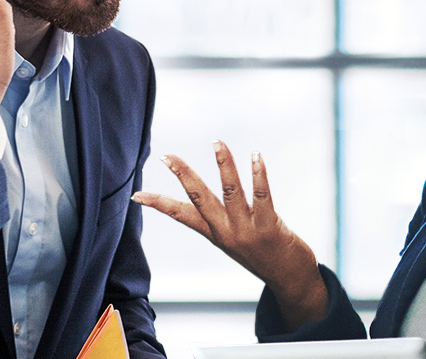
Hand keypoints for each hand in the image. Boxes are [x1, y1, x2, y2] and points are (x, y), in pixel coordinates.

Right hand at [133, 141, 328, 330]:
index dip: (158, 204)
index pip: (181, 215)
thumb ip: (222, 217)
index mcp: (215, 232)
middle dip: (183, 175)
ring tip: (216, 143)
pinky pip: (262, 195)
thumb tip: (208, 198)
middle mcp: (226, 231)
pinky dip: (258, 173)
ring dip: (224, 164)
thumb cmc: (263, 255)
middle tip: (167, 156)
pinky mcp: (269, 226)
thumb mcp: (234, 239)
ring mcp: (246, 229)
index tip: (137, 195)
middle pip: (199, 197)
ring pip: (231, 191)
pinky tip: (255, 156)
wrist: (289, 281)